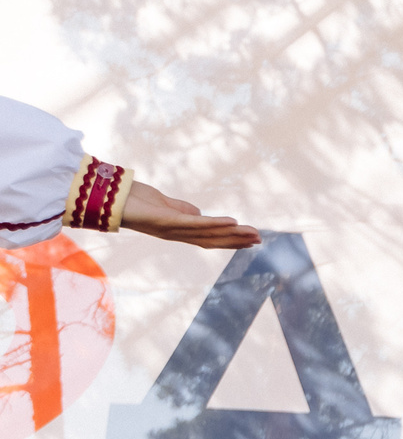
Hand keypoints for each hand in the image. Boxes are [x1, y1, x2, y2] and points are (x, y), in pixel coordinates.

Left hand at [118, 180, 259, 249]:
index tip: (250, 239)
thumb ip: (182, 210)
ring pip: (208, 234)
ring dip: (233, 234)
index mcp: (177, 231)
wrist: (108, 198)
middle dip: (237, 240)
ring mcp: (171, 229)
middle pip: (212, 240)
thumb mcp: (164, 204)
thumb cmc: (133, 200)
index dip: (230, 239)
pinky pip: (195, 223)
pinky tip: (232, 222)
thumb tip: (199, 214)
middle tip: (259, 239)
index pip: (208, 238)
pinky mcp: (166, 220)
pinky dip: (215, 224)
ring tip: (252, 233)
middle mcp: (176, 234)